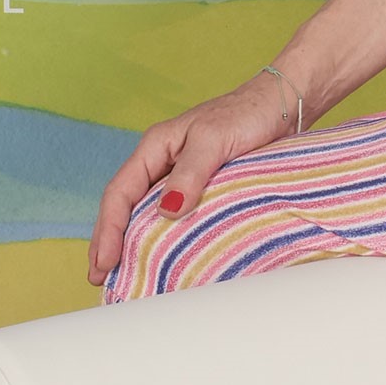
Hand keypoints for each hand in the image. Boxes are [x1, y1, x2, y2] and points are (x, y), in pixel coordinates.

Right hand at [87, 73, 294, 288]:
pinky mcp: (202, 188)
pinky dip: (162, 238)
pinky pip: (174, 217)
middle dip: (109, 242)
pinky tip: (162, 258)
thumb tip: (167, 210)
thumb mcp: (215, 140)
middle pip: (126, 207)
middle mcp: (163, 164)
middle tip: (101, 279)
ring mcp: (181, 177)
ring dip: (133, 243)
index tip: (104, 263)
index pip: (120, 192)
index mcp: (156, 147)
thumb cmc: (248, 113)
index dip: (108, 229)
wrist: (283, 105)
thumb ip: (190, 173)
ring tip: (124, 276)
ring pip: (147, 214)